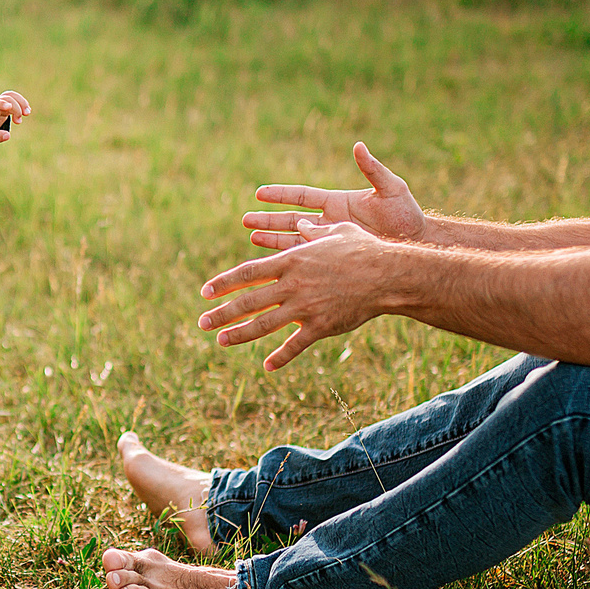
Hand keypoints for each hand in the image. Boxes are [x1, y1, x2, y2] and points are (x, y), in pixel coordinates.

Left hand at [0, 89, 32, 143]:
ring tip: (27, 113)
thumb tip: (7, 136)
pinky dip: (22, 103)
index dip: (1, 103)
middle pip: (7, 99)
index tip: (9, 107)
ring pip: (12, 95)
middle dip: (16, 108)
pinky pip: (15, 98)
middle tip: (19, 122)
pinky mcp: (7, 104)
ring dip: (21, 102)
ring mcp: (1, 102)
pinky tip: (27, 111)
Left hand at [199, 217, 402, 370]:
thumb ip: (314, 230)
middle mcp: (292, 284)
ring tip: (220, 341)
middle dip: (222, 313)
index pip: (247, 273)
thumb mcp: (337, 231)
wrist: (388, 274)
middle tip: (202, 322)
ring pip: (264, 324)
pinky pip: (295, 345)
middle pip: (248, 301)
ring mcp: (305, 307)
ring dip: (239, 334)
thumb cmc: (365, 249)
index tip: (205, 292)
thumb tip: (302, 222)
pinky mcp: (321, 326)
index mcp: (291, 261)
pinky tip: (267, 366)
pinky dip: (280, 357)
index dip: (224, 283)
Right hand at [245, 141, 426, 246]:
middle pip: (292, 218)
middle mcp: (330, 220)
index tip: (259, 193)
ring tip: (251, 238)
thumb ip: (372, 170)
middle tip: (245, 219)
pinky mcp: (336, 258)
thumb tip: (359, 146)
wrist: (418, 242)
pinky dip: (291, 260)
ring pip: (295, 240)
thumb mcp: (391, 189)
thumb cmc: (407, 214)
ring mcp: (332, 241)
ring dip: (273, 239)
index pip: (302, 196)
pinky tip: (273, 263)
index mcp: (338, 201)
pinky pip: (309, 259)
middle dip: (268, 219)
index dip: (281, 194)